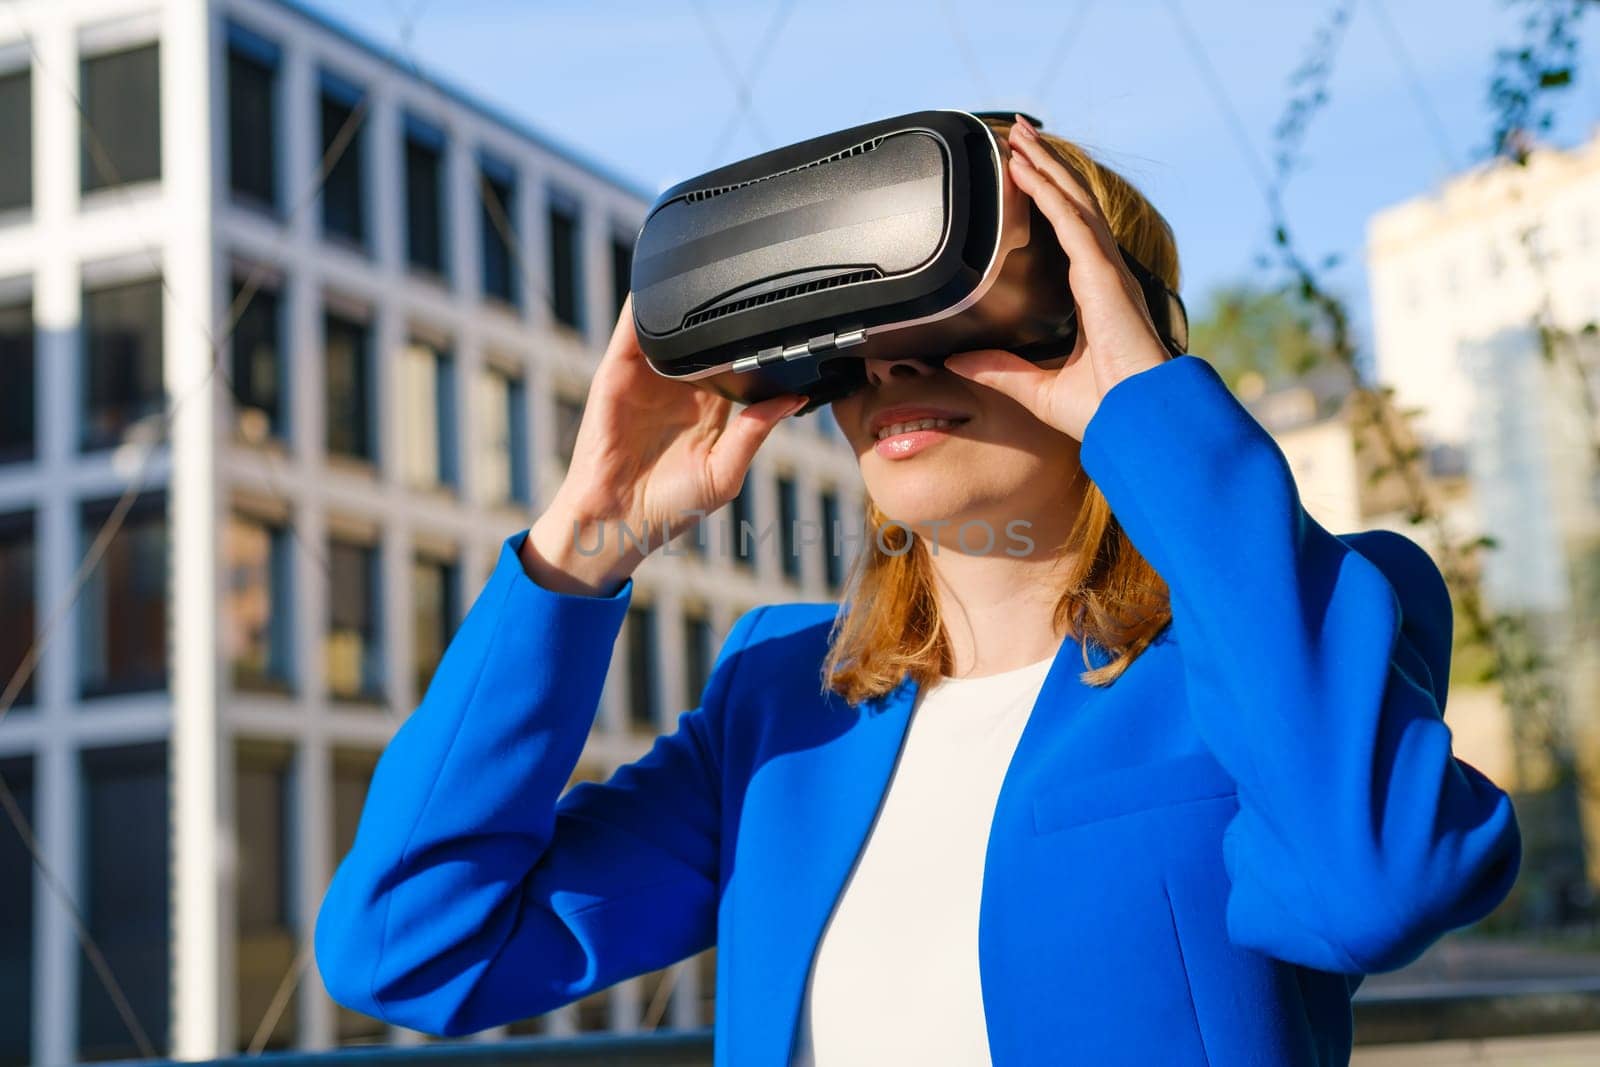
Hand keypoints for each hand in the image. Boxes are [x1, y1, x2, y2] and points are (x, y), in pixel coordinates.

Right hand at [524, 292, 805, 595]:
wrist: (616, 521)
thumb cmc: (671, 507)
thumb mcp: (725, 473)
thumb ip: (755, 432)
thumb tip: (794, 400)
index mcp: (712, 407)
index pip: (740, 362)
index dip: (758, 341)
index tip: (785, 319)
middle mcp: (681, 387)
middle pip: (707, 337)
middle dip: (725, 313)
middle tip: (752, 283)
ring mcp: (648, 378)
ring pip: (671, 328)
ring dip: (685, 302)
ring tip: (708, 269)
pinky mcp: (617, 375)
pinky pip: (630, 332)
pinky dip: (643, 308)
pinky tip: (660, 286)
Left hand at [943, 114, 1175, 442]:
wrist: (1135, 422)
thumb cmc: (1104, 411)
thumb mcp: (1036, 389)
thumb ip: (997, 370)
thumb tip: (957, 360)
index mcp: (1094, 296)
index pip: (1068, 232)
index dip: (1047, 198)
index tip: (1023, 173)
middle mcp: (1103, 276)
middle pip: (1071, 204)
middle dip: (1046, 166)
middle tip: (1020, 134)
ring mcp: (1106, 271)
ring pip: (1072, 201)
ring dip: (1044, 165)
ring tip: (1020, 135)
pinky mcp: (1102, 274)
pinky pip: (1071, 221)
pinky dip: (1048, 190)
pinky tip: (1027, 168)